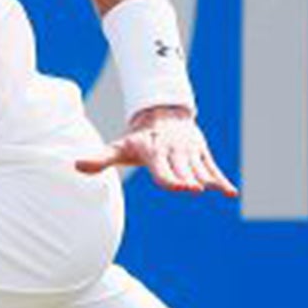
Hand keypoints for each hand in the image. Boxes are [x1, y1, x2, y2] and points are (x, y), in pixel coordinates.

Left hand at [76, 106, 238, 195]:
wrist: (162, 114)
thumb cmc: (138, 138)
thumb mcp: (119, 147)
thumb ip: (100, 158)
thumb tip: (75, 165)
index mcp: (155, 153)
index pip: (163, 170)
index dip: (170, 179)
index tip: (180, 187)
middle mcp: (175, 152)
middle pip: (184, 170)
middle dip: (189, 180)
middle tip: (195, 190)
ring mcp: (190, 152)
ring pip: (201, 170)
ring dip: (210, 181)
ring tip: (220, 191)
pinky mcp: (202, 153)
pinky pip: (213, 168)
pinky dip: (222, 181)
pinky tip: (231, 193)